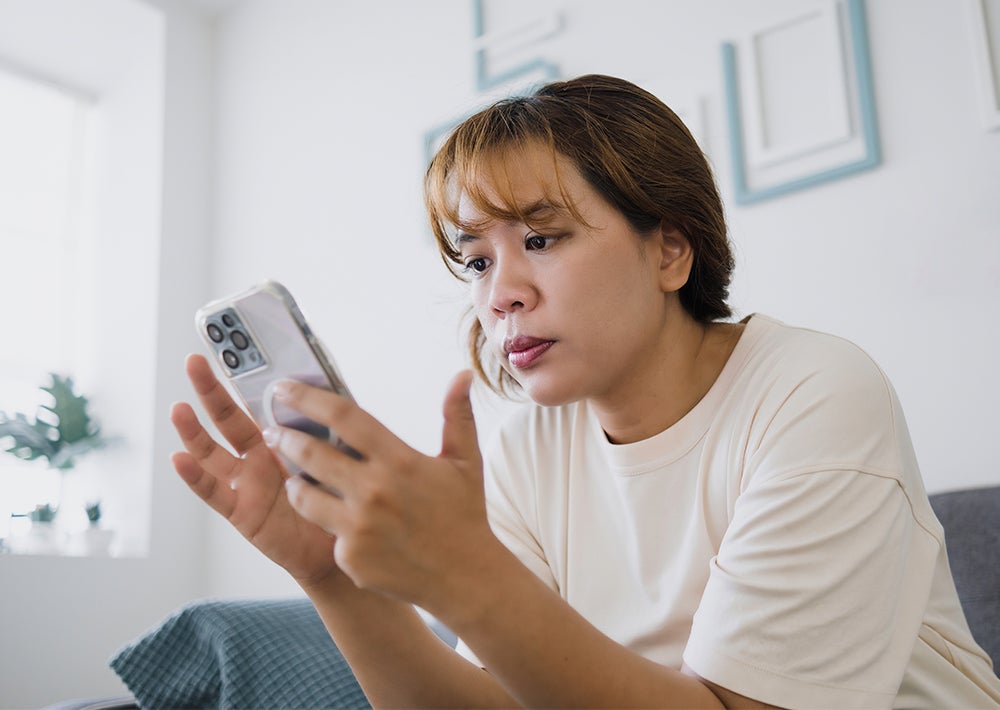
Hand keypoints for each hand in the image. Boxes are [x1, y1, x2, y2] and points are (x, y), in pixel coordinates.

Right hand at [170, 354, 342, 587]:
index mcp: (279, 437)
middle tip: (195, 362)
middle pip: (227, 418)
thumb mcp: (336, 454)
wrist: (339, 545)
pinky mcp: (241, 511)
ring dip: (193, 431)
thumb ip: (327, 426)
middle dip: (210, 390)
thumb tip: (331, 387)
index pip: (253, 401)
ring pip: (212, 452)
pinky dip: (194, 476)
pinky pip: (213, 492)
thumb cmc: (338, 498)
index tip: (226, 348)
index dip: (240, 378)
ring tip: (179, 408)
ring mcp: (245, 483)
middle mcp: (256, 456)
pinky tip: (180, 459)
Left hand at [272, 370, 499, 613]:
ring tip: (294, 478)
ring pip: (303, 496)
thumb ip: (457, 414)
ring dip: (294, 482)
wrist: (466, 578)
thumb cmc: (464, 515)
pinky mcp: (350, 557)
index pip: (343, 417)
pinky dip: (328, 523)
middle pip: (310, 453)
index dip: (307, 398)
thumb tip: (462, 374)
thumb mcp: (465, 461)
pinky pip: (326, 532)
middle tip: (273, 431)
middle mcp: (374, 491)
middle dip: (285, 438)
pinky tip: (337, 521)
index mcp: (398, 460)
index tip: (283, 388)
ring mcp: (359, 527)